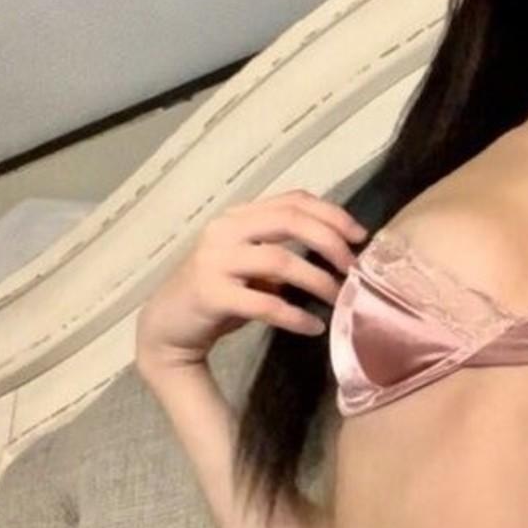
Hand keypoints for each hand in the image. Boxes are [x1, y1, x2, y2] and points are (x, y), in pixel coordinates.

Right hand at [135, 191, 367, 371]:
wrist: (167, 326)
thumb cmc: (218, 293)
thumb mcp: (251, 262)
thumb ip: (283, 248)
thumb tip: (339, 251)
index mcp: (238, 216)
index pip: (293, 200)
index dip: (332, 214)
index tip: (360, 236)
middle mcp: (224, 230)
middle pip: (290, 221)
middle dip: (330, 242)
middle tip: (353, 268)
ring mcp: (214, 261)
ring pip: (280, 261)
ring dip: (318, 281)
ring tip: (338, 299)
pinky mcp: (210, 294)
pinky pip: (264, 303)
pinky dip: (294, 316)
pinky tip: (313, 327)